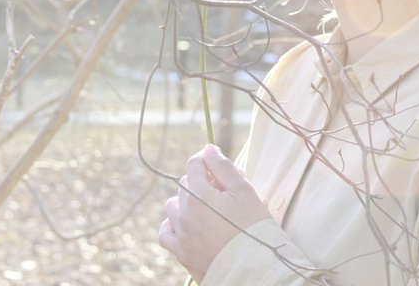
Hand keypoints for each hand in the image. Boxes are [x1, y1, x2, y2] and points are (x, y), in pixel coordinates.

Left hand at [158, 144, 273, 281]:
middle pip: (185, 183)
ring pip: (173, 206)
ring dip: (186, 201)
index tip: (218, 165)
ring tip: (208, 209)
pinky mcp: (181, 253)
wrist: (253, 269)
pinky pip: (165, 233)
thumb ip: (223, 167)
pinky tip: (187, 224)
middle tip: (224, 191)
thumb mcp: (244, 191)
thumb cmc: (253, 227)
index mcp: (199, 194)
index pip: (194, 164)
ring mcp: (180, 234)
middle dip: (201, 181)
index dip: (206, 160)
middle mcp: (184, 212)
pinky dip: (172, 225)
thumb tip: (208, 148)